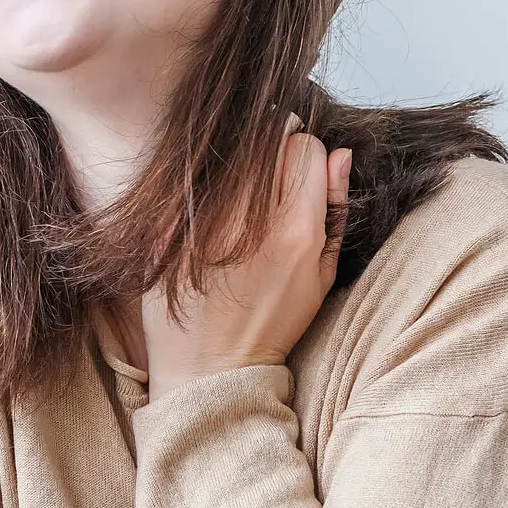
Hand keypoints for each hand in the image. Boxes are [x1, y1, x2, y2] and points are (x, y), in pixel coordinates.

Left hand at [142, 112, 350, 401]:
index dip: (303, 152)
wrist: (210, 366)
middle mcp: (248, 220)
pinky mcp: (165, 227)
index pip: (304, 147)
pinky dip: (197, 180)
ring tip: (233, 192)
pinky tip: (203, 204)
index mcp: (295, 230)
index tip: (293, 167)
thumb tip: (341, 154)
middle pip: (264, 141)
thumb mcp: (321, 274)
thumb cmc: (273, 320)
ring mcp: (203, 222)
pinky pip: (186, 176)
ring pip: (225, 153)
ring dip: (233, 160)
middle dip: (270, 148)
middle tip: (264, 174)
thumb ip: (335, 210)